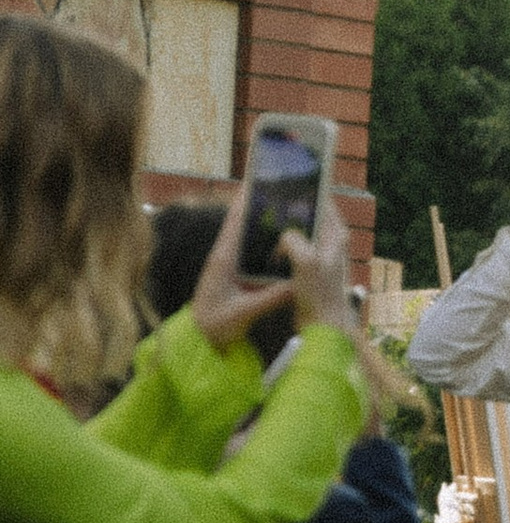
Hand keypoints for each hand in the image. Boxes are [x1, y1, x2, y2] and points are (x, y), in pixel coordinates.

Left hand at [188, 189, 293, 351]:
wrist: (200, 341)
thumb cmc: (213, 325)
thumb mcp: (242, 313)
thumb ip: (268, 299)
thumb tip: (296, 285)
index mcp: (223, 260)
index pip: (234, 224)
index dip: (244, 202)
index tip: (256, 181)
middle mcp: (226, 257)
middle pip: (242, 223)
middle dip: (258, 206)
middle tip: (279, 191)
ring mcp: (230, 265)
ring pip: (247, 237)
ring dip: (263, 223)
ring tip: (285, 209)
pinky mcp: (236, 275)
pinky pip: (252, 252)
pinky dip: (265, 243)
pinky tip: (283, 241)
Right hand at [277, 181, 353, 341]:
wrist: (323, 325)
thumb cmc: (319, 294)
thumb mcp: (305, 261)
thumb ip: (294, 240)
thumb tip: (285, 235)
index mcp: (335, 234)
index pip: (322, 200)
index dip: (306, 188)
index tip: (288, 178)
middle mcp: (330, 241)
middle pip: (309, 214)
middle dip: (290, 206)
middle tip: (268, 196)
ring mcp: (320, 253)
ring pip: (299, 231)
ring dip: (284, 226)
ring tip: (263, 216)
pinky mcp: (310, 267)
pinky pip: (293, 247)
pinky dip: (281, 244)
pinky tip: (265, 243)